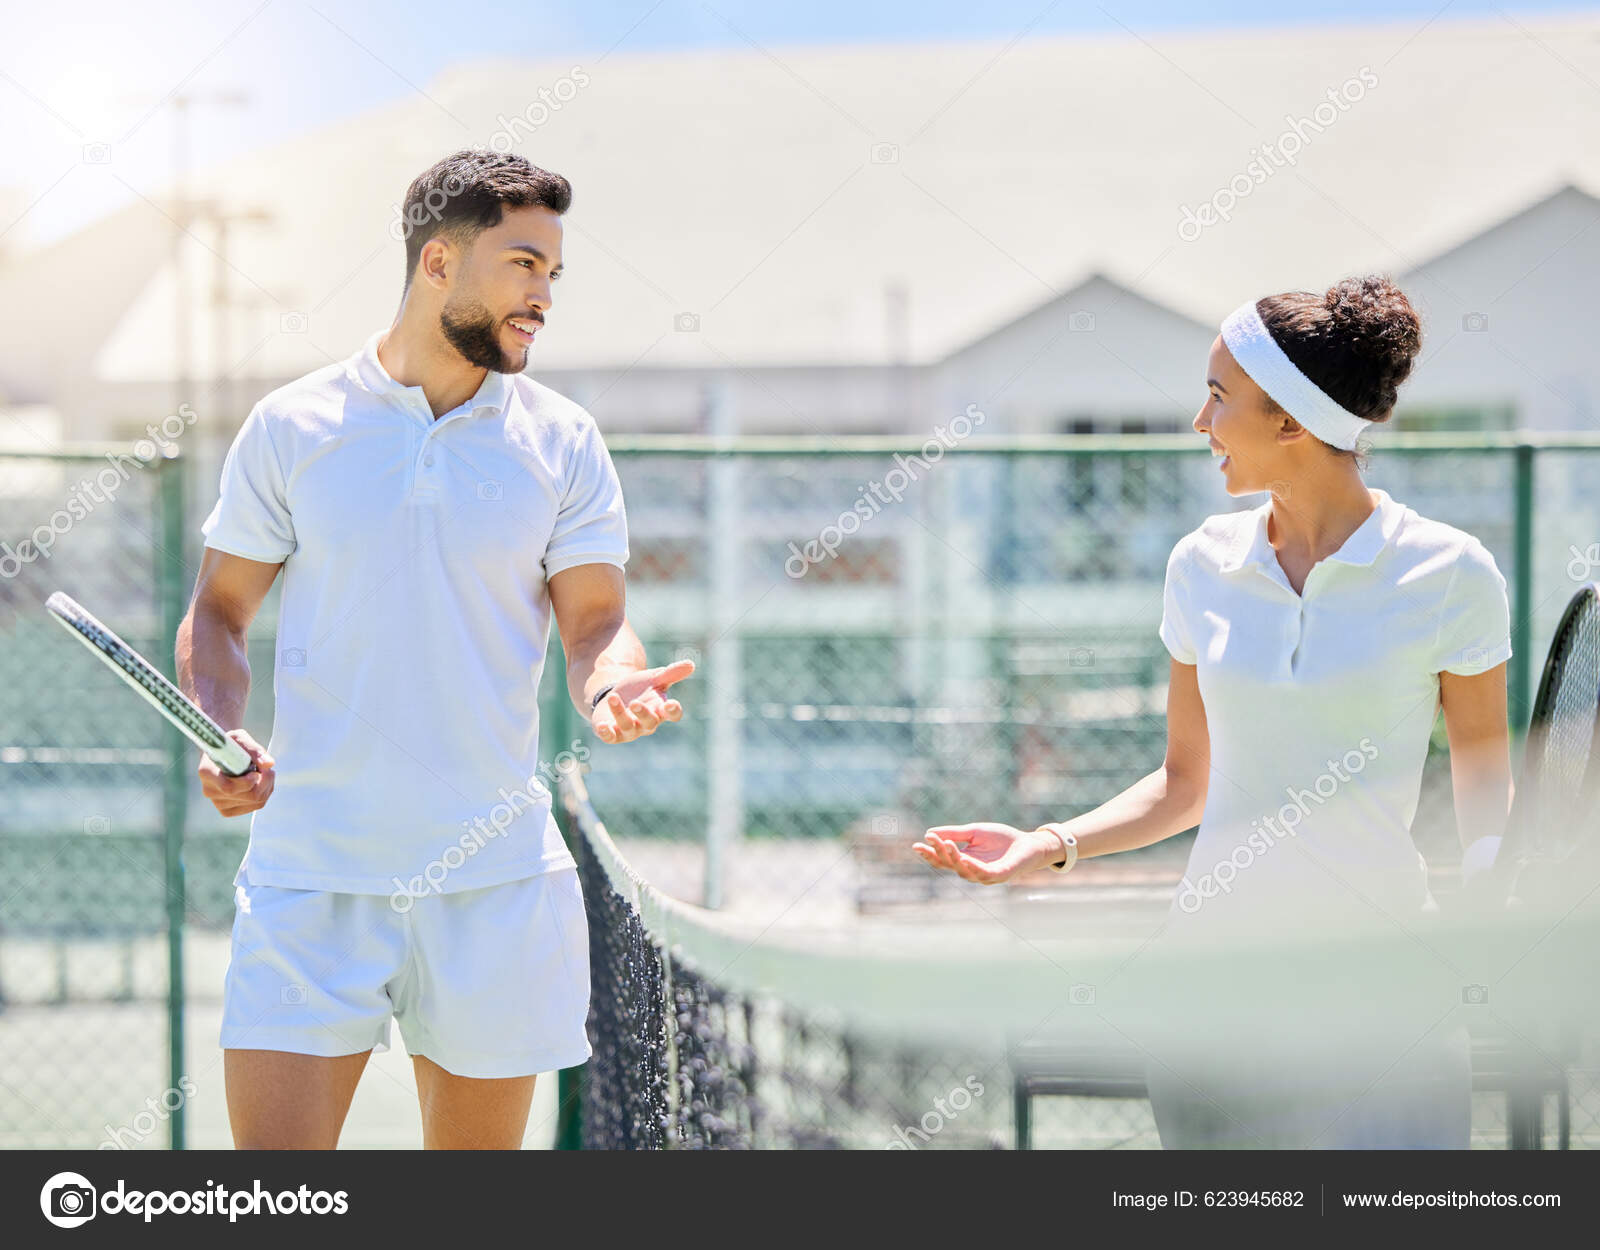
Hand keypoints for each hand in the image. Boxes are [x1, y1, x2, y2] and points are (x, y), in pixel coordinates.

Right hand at [198, 729, 274, 816]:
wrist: (223, 754)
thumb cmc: (231, 744)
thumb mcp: (240, 738)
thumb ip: (254, 749)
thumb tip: (269, 764)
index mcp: (206, 772)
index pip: (228, 787)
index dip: (248, 782)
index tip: (257, 772)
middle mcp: (209, 790)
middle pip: (247, 795)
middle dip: (264, 781)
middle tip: (268, 769)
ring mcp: (218, 802)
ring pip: (255, 801)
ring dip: (267, 786)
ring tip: (264, 772)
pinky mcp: (228, 810)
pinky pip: (256, 806)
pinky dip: (265, 793)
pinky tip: (261, 782)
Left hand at [591, 659, 694, 743]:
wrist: (616, 694)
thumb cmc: (640, 688)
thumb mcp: (654, 677)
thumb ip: (671, 673)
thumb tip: (691, 664)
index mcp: (660, 710)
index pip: (672, 714)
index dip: (673, 711)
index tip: (671, 704)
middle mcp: (647, 723)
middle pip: (650, 722)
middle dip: (643, 713)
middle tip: (635, 703)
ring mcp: (630, 730)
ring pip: (628, 727)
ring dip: (620, 713)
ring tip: (613, 697)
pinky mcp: (612, 734)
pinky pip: (610, 737)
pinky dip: (606, 732)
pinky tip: (601, 725)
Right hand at [913, 822, 1064, 884]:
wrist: (1028, 843)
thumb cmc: (1001, 839)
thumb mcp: (974, 832)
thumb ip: (955, 833)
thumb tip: (930, 833)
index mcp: (964, 860)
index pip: (942, 859)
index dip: (929, 853)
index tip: (916, 844)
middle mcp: (971, 871)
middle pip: (950, 865)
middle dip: (938, 853)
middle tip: (929, 841)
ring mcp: (985, 875)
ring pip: (964, 870)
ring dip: (954, 858)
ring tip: (947, 844)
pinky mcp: (1000, 875)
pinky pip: (984, 874)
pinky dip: (974, 868)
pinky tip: (966, 859)